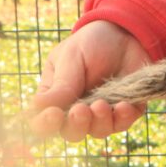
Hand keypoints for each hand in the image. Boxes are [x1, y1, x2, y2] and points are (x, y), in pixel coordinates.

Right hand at [30, 21, 151, 140]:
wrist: (126, 34)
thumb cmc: (91, 43)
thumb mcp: (71, 58)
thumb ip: (61, 84)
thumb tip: (39, 107)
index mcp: (55, 97)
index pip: (44, 121)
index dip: (46, 124)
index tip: (55, 114)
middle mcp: (77, 109)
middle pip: (72, 132)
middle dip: (76, 125)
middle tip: (82, 110)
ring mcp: (103, 112)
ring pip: (98, 131)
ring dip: (100, 121)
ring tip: (102, 104)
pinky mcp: (126, 110)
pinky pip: (124, 123)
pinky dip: (123, 117)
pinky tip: (124, 105)